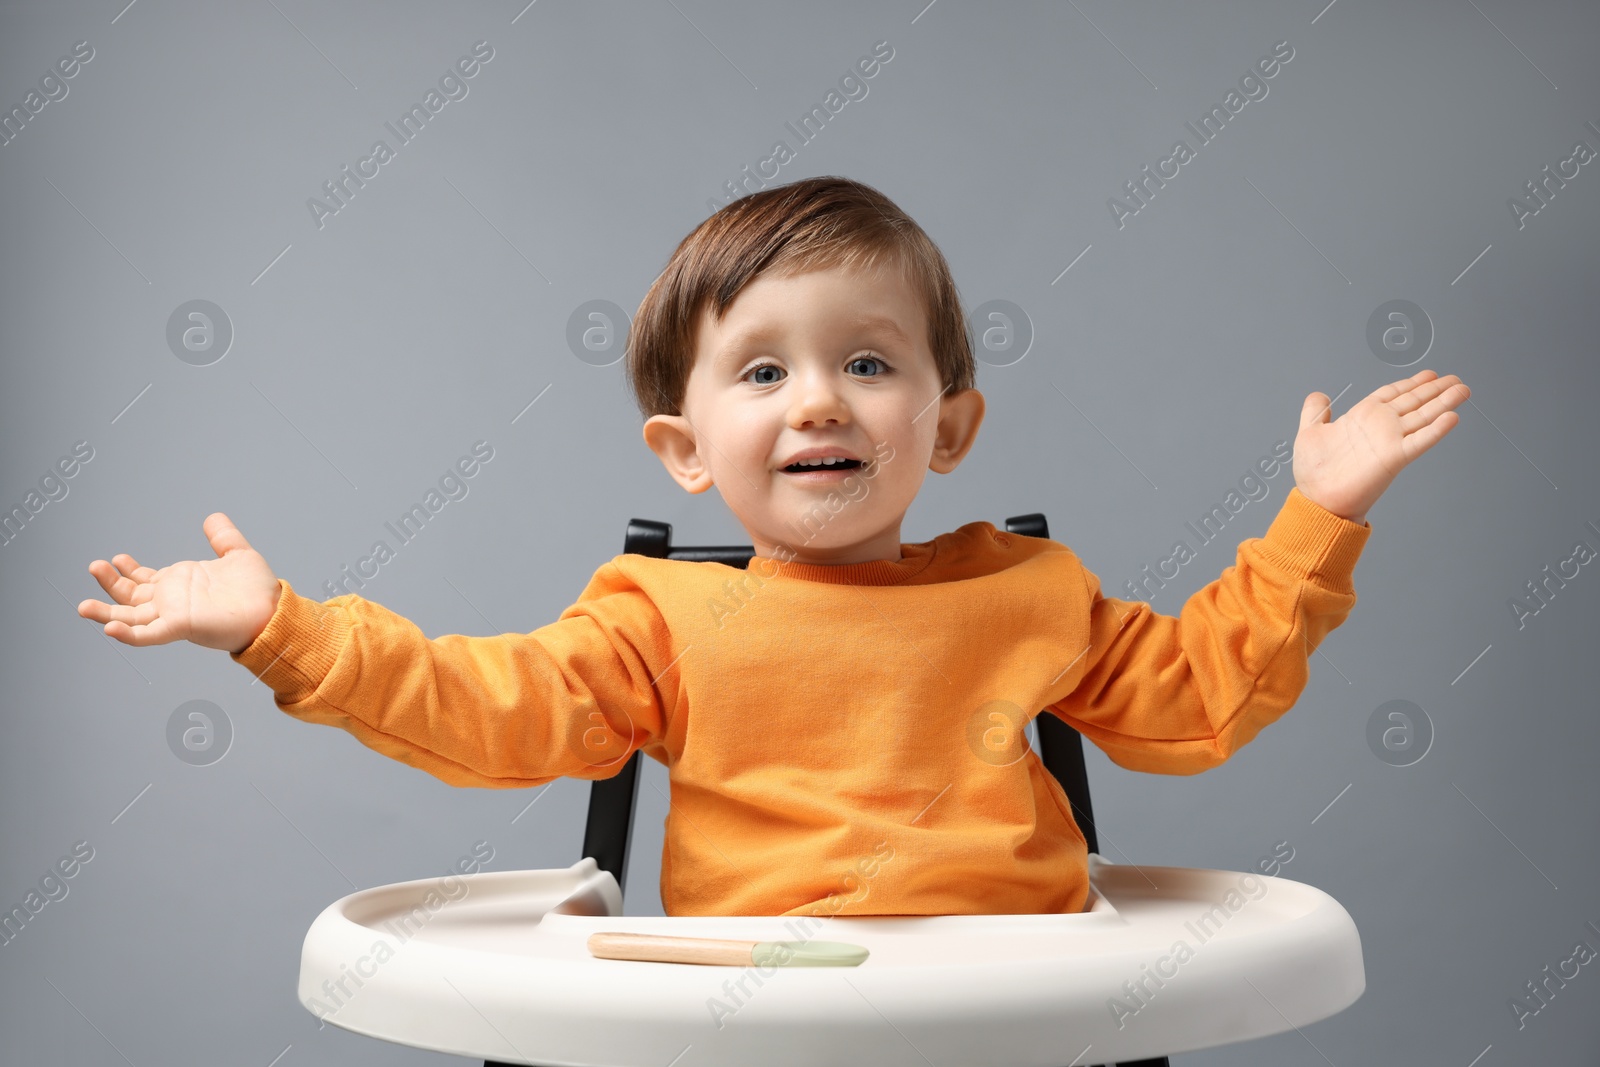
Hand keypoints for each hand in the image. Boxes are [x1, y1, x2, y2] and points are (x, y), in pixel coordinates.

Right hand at [77, 513, 281, 653]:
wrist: (275, 610)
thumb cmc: (259, 590)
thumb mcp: (238, 554)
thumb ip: (223, 536)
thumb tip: (212, 518)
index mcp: (182, 585)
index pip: (147, 579)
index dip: (129, 570)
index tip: (116, 557)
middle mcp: (173, 601)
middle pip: (132, 596)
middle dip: (111, 584)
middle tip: (94, 567)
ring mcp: (174, 615)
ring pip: (132, 617)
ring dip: (107, 611)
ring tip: (84, 606)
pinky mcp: (181, 627)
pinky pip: (148, 634)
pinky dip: (128, 634)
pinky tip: (109, 628)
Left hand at [1293, 369, 1469, 524]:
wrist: (1316, 500)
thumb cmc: (1312, 473)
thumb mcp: (1309, 433)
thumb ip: (1315, 412)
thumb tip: (1319, 395)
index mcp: (1362, 417)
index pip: (1392, 394)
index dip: (1412, 384)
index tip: (1430, 375)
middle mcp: (1380, 426)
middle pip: (1414, 402)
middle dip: (1435, 389)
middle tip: (1456, 378)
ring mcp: (1389, 441)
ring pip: (1423, 416)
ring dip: (1444, 402)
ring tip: (1462, 390)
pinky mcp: (1395, 458)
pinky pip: (1420, 441)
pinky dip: (1436, 430)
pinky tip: (1452, 417)